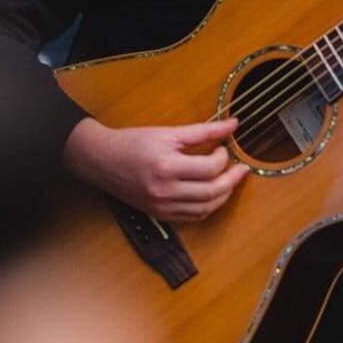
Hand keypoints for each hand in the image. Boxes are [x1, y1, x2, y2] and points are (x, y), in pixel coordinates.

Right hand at [63, 116, 247, 223]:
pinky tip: (212, 194)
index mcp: (167, 167)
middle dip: (232, 180)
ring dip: (223, 196)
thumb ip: (203, 130)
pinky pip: (192, 217)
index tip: (224, 148)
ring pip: (205, 208)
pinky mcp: (160, 214)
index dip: (223, 158)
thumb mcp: (168, 132)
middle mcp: (165, 190)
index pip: (209, 168)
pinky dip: (207, 207)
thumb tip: (232, 124)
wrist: (103, 161)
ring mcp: (162, 206)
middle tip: (239, 169)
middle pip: (212, 192)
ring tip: (229, 181)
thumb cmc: (133, 142)